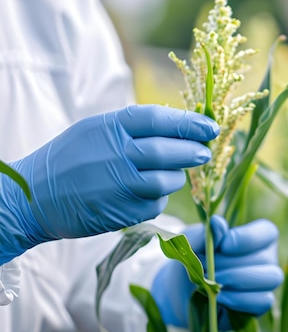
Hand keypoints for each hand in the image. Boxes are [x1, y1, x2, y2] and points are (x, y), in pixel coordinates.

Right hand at [0, 105, 218, 263]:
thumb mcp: (95, 130)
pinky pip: (156, 204)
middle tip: (204, 152)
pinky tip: (143, 194)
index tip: (210, 127)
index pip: (159, 120)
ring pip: (168, 181)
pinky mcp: (124, 212)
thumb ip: (133, 127)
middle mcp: (116, 154)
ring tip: (164, 174)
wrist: (34, 198)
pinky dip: (157, 199)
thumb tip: (180, 127)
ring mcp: (120, 185)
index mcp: (110, 127)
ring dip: (174, 178)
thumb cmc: (69, 159)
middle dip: (193, 152)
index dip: (189, 123)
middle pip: (169, 152)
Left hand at [151, 215, 283, 330]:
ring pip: (272, 278)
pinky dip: (240, 299)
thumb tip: (217, 223)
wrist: (184, 292)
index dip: (248, 238)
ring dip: (239, 279)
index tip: (223, 246)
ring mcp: (266, 283)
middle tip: (208, 267)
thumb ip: (204, 233)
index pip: (268, 232)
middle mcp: (266, 259)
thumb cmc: (193, 261)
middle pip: (267, 257)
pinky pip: (264, 301)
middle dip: (233, 263)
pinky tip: (219, 297)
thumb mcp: (191, 243)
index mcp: (256, 237)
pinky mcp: (259, 304)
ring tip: (215, 281)